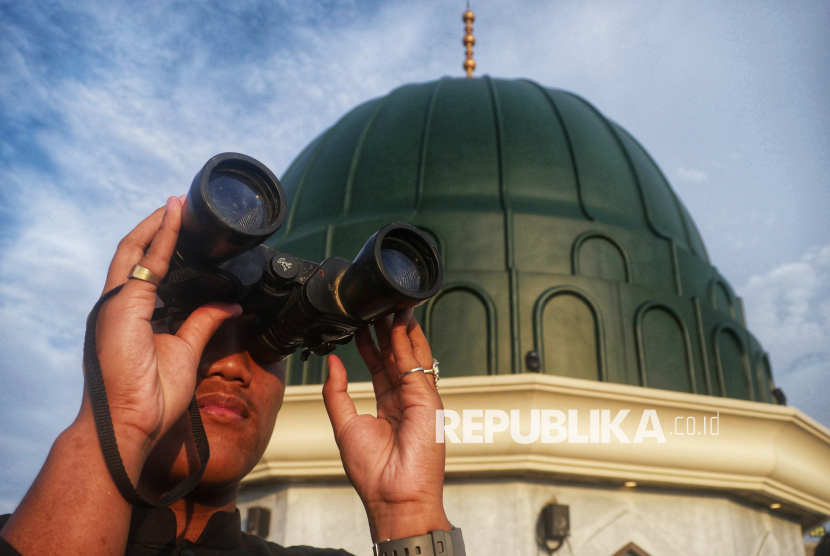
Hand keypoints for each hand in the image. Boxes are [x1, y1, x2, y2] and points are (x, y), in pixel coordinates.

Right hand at [89, 196, 240, 472]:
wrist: (131, 423)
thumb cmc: (151, 398)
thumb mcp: (187, 351)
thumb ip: (204, 322)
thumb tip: (231, 304)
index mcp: (133, 316)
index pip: (148, 271)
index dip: (165, 248)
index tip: (186, 231)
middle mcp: (120, 305)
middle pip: (138, 254)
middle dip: (160, 229)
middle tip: (182, 207)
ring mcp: (116, 302)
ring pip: (134, 248)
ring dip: (157, 224)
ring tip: (178, 203)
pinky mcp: (120, 303)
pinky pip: (142, 259)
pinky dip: (159, 234)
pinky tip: (174, 216)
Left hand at [322, 310, 450, 541]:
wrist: (394, 497)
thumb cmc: (373, 473)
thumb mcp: (344, 425)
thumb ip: (337, 392)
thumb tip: (333, 363)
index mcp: (389, 407)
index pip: (380, 367)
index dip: (371, 345)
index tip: (362, 325)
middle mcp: (406, 400)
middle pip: (397, 356)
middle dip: (387, 331)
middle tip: (377, 306)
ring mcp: (419, 398)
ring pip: (410, 355)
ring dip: (401, 329)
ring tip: (391, 304)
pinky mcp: (428, 399)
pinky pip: (415, 364)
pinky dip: (407, 342)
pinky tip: (398, 324)